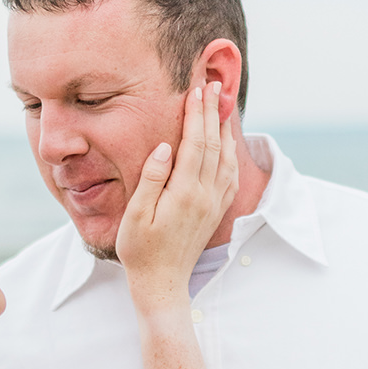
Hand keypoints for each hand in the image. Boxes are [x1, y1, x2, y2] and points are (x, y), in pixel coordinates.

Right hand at [115, 83, 238, 313]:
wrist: (162, 283)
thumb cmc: (140, 250)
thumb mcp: (136, 215)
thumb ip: (150, 179)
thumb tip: (164, 147)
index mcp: (185, 193)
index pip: (196, 144)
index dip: (197, 115)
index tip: (196, 90)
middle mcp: (206, 196)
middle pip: (215, 145)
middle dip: (213, 112)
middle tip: (213, 85)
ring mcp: (214, 204)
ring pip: (227, 158)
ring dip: (225, 129)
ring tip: (222, 105)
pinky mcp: (216, 211)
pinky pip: (230, 175)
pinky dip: (231, 152)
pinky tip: (227, 142)